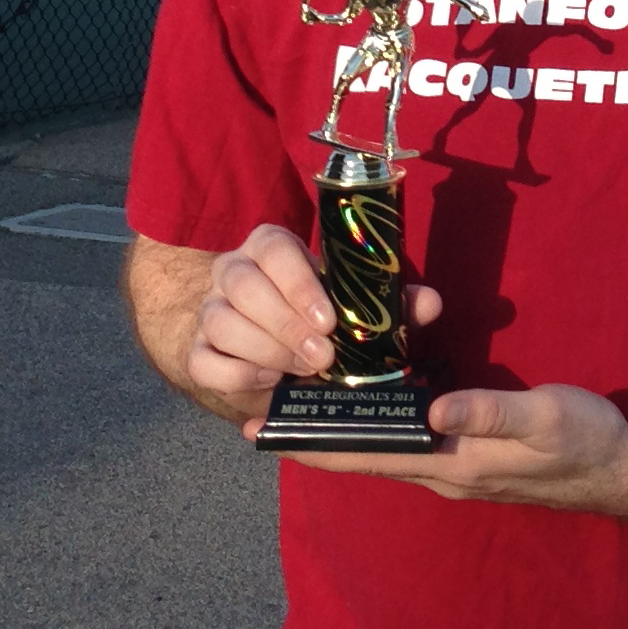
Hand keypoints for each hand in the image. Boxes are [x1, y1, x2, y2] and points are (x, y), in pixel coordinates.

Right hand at [188, 223, 441, 423]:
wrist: (261, 341)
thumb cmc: (316, 315)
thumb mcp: (351, 303)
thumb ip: (389, 302)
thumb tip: (431, 303)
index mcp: (271, 248)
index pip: (272, 247)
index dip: (298, 282)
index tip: (329, 320)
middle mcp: (233, 271)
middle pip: (242, 285)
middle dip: (285, 324)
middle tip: (323, 357)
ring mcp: (209, 310)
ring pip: (220, 320)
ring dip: (265, 350)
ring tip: (302, 370)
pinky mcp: (196, 351)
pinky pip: (202, 361)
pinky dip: (235, 374)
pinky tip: (269, 382)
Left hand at [252, 382, 627, 515]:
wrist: (621, 468)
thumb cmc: (584, 440)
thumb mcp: (545, 418)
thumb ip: (491, 412)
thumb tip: (434, 408)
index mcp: (451, 462)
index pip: (365, 455)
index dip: (312, 444)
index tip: (262, 430)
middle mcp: (443, 469)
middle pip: (362, 452)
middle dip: (313, 434)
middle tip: (265, 405)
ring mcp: (456, 463)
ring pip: (383, 445)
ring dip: (343, 426)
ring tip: (303, 398)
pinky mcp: (469, 450)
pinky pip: (408, 436)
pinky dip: (378, 418)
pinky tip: (370, 395)